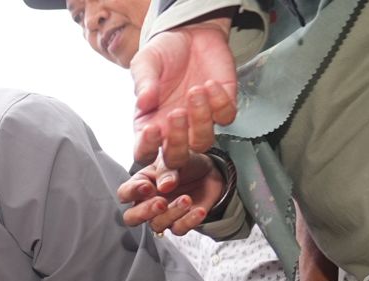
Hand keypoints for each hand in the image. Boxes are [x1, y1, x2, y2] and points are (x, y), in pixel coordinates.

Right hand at [119, 151, 223, 234]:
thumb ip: (167, 170)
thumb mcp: (176, 159)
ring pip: (156, 225)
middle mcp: (147, 203)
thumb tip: (164, 186)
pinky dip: (189, 221)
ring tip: (186, 199)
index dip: (132, 192)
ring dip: (171, 214)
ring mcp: (162, 215)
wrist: (209, 172)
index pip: (125, 193)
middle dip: (144, 212)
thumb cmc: (186, 163)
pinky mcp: (179, 223)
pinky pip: (179, 229)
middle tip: (161, 202)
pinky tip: (198, 210)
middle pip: (132, 218)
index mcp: (140, 184)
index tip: (147, 187)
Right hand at [131, 21, 237, 168]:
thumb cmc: (164, 51)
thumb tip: (143, 101)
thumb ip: (143, 82)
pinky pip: (225, 117)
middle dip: (178, 142)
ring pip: (203, 142)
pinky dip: (220, 102)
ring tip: (195, 90)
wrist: (191, 32)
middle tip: (176, 113)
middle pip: (176, 159)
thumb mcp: (145, 62)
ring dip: (201, 119)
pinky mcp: (222, 108)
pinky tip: (210, 84)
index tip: (152, 129)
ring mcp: (199, 121)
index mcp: (149, 125)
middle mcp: (174, 130)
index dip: (148, 148)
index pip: (145, 152)